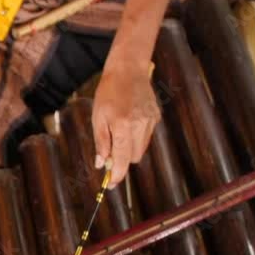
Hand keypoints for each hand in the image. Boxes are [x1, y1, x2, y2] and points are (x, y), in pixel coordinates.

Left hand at [92, 59, 159, 185]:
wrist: (128, 70)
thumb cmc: (108, 93)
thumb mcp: (98, 118)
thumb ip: (101, 143)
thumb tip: (102, 164)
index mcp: (122, 126)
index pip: (122, 160)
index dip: (117, 175)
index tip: (111, 184)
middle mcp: (140, 125)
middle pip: (133, 158)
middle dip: (121, 160)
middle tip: (109, 154)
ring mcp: (150, 121)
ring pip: (141, 149)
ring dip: (129, 149)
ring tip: (118, 132)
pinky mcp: (156, 117)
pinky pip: (146, 136)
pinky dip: (137, 136)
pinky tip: (129, 122)